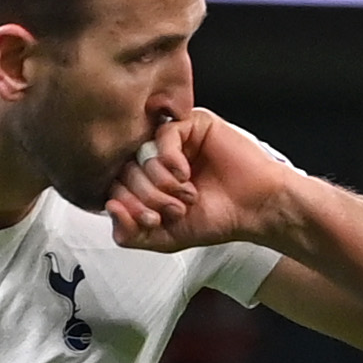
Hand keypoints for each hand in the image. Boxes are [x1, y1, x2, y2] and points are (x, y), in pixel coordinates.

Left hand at [103, 109, 301, 255]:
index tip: (151, 221)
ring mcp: (173, 140)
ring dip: (159, 181)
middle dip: (146, 197)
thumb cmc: (215, 219)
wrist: (254, 208)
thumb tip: (108, 207)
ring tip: (185, 195)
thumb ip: (130, 234)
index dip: (126, 205)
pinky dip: (169, 159)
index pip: (115, 186)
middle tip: (173, 210)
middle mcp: (155, 159)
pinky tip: (186, 174)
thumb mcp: (164, 238)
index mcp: (146, 183)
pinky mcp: (191, 124)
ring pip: (141, 152)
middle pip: (124, 170)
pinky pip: (163, 134)